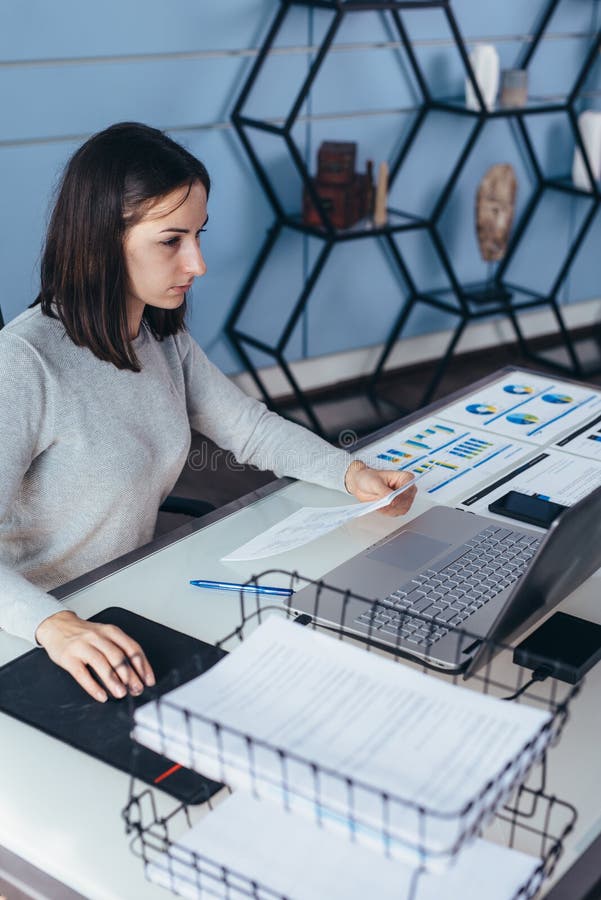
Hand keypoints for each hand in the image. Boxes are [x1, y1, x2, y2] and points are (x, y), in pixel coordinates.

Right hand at [35, 610, 155, 702]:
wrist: (56, 625)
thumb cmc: (84, 634)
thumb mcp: (105, 635)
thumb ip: (119, 649)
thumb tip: (136, 673)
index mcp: (111, 631)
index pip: (132, 648)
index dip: (142, 665)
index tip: (148, 680)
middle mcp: (98, 637)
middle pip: (118, 656)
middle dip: (130, 675)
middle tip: (136, 689)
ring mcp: (82, 646)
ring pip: (101, 664)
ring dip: (113, 681)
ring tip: (121, 693)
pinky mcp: (68, 657)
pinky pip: (82, 674)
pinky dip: (93, 686)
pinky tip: (101, 695)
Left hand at [344, 461, 416, 516]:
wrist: (361, 483)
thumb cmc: (369, 478)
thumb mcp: (375, 483)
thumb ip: (384, 493)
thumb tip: (391, 501)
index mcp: (405, 478)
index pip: (408, 491)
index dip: (399, 498)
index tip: (389, 501)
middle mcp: (407, 489)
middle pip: (406, 502)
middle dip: (393, 505)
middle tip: (381, 504)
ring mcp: (403, 499)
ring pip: (402, 509)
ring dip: (390, 509)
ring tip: (379, 504)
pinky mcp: (398, 507)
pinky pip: (396, 513)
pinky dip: (387, 512)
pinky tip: (380, 507)